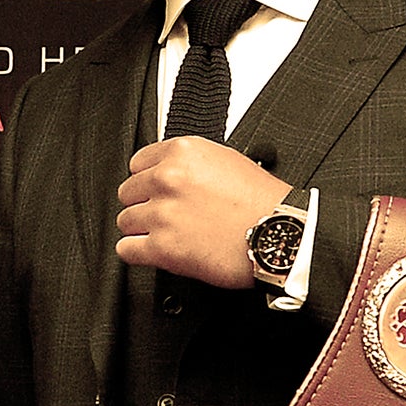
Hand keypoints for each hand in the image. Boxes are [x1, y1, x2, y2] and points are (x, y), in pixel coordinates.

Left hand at [116, 137, 290, 287]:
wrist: (280, 235)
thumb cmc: (263, 202)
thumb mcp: (226, 160)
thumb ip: (189, 163)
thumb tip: (165, 171)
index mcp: (182, 153)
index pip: (137, 163)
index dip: (148, 181)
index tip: (156, 191)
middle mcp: (168, 179)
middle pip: (128, 192)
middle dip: (144, 205)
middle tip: (166, 216)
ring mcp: (162, 214)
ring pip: (125, 221)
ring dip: (142, 230)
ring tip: (167, 235)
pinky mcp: (162, 247)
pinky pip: (126, 250)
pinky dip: (137, 253)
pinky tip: (154, 252)